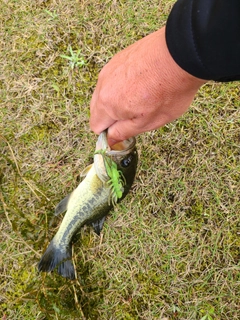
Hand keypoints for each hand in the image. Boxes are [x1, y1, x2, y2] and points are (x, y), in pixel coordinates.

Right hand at [90, 27, 205, 145]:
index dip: (109, 132)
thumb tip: (110, 140)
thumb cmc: (168, 91)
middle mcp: (103, 85)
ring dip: (117, 99)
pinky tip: (141, 83)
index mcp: (106, 105)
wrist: (183, 54)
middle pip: (97, 109)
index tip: (124, 131)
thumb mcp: (148, 122)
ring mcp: (110, 68)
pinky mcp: (119, 57)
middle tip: (135, 115)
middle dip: (112, 116)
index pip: (96, 126)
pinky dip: (123, 84)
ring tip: (141, 97)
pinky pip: (113, 77)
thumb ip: (124, 132)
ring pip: (106, 92)